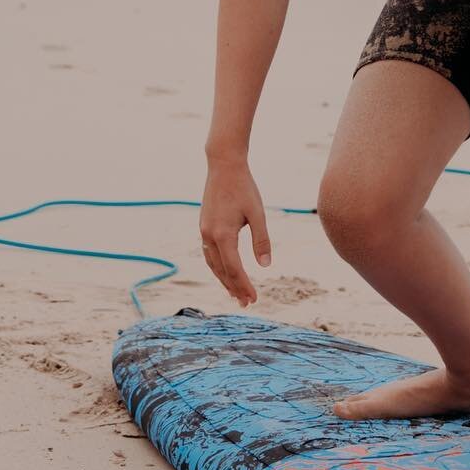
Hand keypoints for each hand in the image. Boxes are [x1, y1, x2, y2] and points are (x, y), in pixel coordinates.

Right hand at [199, 161, 271, 305]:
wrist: (224, 167)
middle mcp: (209, 236)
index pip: (234, 269)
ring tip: (235, 293)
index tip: (253, 299)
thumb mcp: (257, 213)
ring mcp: (204, 232)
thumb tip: (265, 265)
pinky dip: (217, 267)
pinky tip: (224, 271)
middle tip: (246, 303)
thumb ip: (261, 239)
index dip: (243, 285)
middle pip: (221, 270)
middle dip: (234, 288)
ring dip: (224, 280)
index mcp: (223, 235)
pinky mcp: (203, 227)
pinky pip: (209, 254)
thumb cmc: (244, 188)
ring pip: (212, 264)